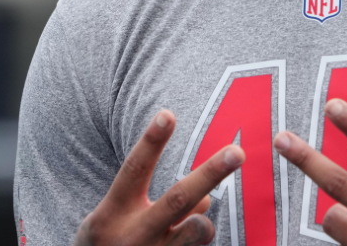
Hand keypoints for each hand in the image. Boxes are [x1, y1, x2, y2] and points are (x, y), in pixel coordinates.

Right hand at [75, 110, 243, 245]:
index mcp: (111, 214)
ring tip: (193, 223)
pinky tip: (181, 241)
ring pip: (198, 229)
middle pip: (178, 198)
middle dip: (210, 173)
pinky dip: (197, 238)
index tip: (168, 114)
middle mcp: (133, 235)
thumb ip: (151, 203)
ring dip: (203, 220)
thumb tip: (205, 199)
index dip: (151, 142)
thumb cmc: (109, 243)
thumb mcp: (113, 218)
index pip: (134, 170)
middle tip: (237, 151)